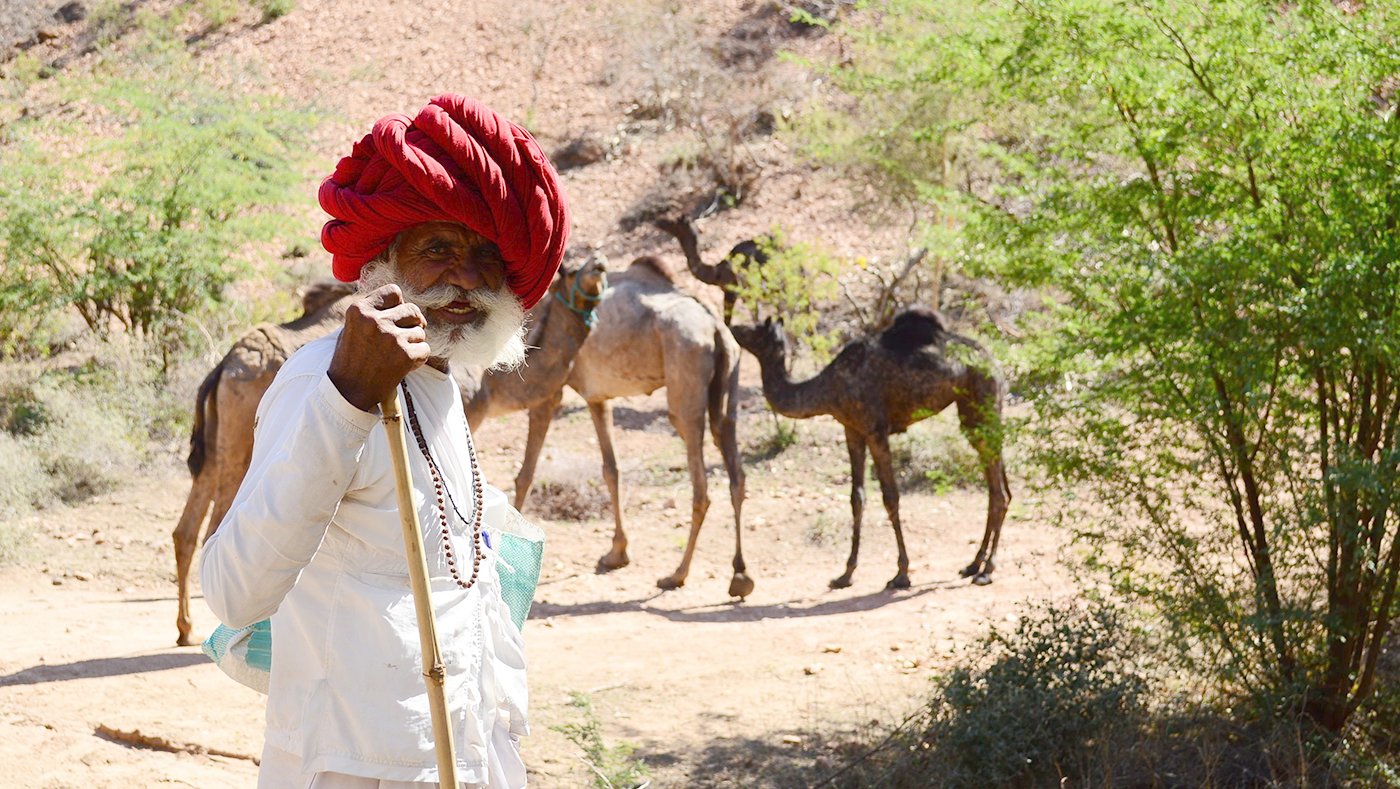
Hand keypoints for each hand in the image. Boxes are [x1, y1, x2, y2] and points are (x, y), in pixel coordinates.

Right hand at [327, 285, 430, 412]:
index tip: (396, 316)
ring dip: (414, 343)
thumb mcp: (353, 327)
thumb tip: (401, 301)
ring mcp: (391, 337)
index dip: (399, 304)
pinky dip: (418, 359)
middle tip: (405, 337)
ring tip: (397, 355)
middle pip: (412, 309)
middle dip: (413, 323)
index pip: (394, 292)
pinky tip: (404, 366)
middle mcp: (375, 320)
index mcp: (359, 310)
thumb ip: (374, 311)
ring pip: (420, 331)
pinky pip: (425, 349)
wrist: (348, 392)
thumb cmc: (351, 359)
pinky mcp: (405, 355)